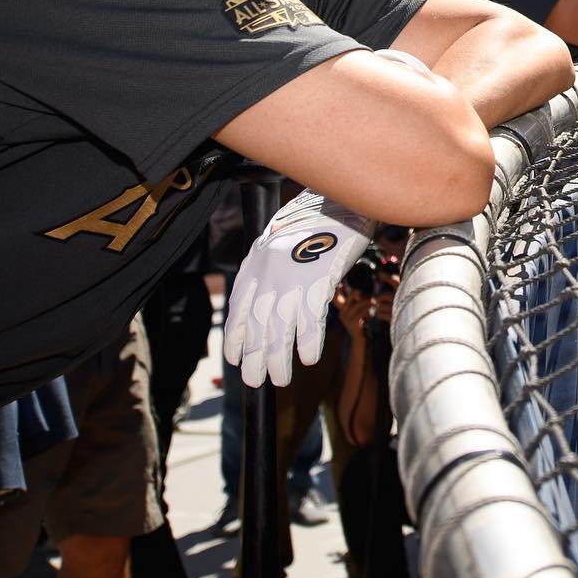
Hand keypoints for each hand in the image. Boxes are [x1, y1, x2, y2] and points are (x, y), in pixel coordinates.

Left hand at [223, 190, 373, 386]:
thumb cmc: (318, 220)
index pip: (238, 306)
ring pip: (279, 328)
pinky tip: (309, 358)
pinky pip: (309, 318)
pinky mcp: (319, 277)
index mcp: (258, 260)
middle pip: (257, 324)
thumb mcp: (282, 239)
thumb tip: (267, 299)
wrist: (342, 197)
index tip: (235, 358)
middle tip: (256, 380)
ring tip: (280, 379)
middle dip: (254, 356)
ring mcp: (293, 275)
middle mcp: (269, 270)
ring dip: (278, 359)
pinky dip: (308, 342)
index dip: (235, 336)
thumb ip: (270, 267)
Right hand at [333, 287, 373, 339]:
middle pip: (350, 296)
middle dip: (359, 293)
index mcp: (342, 309)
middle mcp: (342, 313)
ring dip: (367, 302)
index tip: (340, 283)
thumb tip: (361, 291)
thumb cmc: (362, 323)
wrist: (361, 340)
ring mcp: (346, 318)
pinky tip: (374, 308)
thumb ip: (358, 302)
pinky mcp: (352, 323)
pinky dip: (368, 309)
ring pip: (357, 305)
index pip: (337, 297)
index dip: (337, 290)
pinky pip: (361, 312)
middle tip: (369, 294)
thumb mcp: (358, 312)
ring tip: (375, 301)